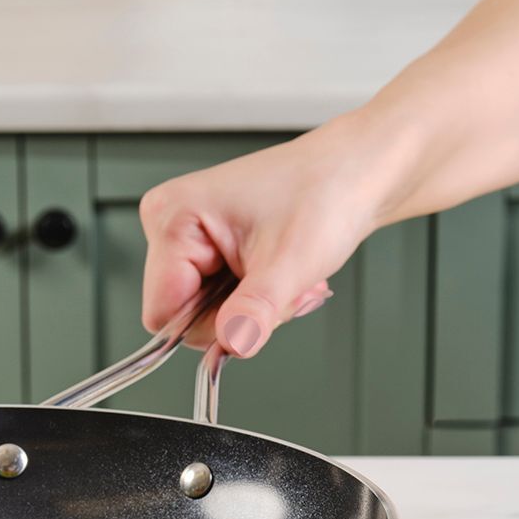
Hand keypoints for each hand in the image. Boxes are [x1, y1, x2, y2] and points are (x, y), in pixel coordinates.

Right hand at [139, 116, 389, 354]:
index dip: (209, 326)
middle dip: (238, 314)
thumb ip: (254, 311)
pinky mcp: (206, 243)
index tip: (253, 312)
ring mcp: (187, 232)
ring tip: (286, 277)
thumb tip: (231, 345)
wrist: (355, 172)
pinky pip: (216, 297)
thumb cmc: (326, 192)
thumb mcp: (291, 263)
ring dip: (251, 307)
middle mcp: (171, 221)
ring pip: (204, 310)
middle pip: (183, 314)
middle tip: (282, 288)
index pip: (162, 312)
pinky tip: (279, 273)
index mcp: (173, 217)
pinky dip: (253, 297)